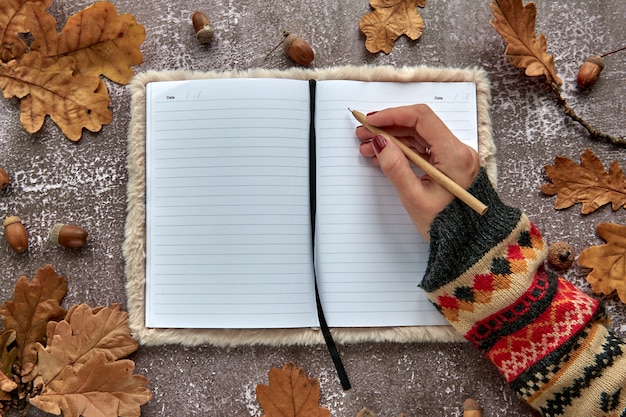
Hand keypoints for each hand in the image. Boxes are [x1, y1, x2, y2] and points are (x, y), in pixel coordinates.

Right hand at [356, 104, 480, 239]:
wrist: (467, 243)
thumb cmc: (446, 226)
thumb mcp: (415, 199)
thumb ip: (395, 168)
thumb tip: (380, 142)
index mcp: (455, 155)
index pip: (422, 119)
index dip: (393, 115)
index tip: (372, 120)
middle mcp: (459, 150)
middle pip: (419, 125)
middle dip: (389, 127)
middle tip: (364, 133)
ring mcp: (455, 156)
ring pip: (419, 135)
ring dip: (393, 138)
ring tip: (368, 146)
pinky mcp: (449, 163)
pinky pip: (423, 148)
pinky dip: (402, 149)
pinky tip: (384, 155)